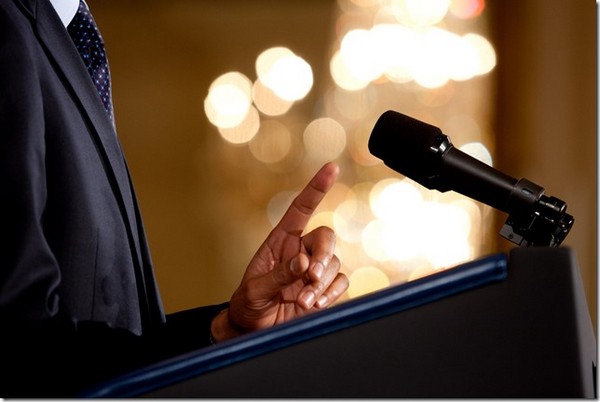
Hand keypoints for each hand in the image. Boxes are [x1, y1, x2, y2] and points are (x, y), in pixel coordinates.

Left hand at [210, 162, 348, 340]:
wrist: (253, 331)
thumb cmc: (248, 305)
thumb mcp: (255, 290)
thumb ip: (278, 275)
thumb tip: (303, 262)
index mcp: (280, 241)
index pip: (301, 209)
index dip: (316, 188)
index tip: (332, 167)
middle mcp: (300, 251)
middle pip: (326, 237)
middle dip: (323, 255)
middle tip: (311, 276)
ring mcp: (313, 270)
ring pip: (334, 263)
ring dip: (321, 283)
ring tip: (302, 301)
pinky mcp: (324, 290)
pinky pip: (340, 282)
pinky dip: (331, 293)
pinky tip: (313, 305)